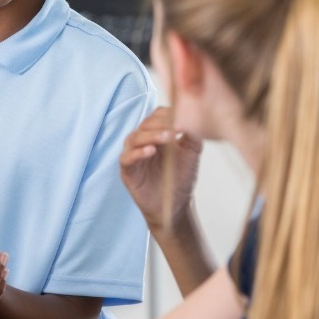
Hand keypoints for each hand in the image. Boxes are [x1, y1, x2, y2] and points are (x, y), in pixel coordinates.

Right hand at [120, 106, 202, 230]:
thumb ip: (192, 133)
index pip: (157, 115)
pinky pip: (126, 157)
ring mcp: (133, 154)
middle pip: (145, 124)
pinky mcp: (127, 170)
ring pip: (134, 137)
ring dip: (151, 136)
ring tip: (167, 138)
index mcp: (157, 133)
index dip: (168, 115)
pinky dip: (136, 153)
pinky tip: (150, 151)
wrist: (177, 203)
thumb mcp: (192, 151)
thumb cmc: (182, 176)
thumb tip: (191, 117)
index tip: (182, 120)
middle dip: (161, 124)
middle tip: (176, 129)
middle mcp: (143, 140)